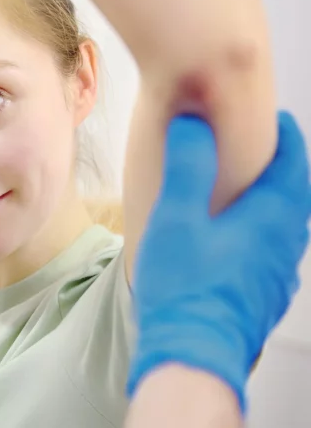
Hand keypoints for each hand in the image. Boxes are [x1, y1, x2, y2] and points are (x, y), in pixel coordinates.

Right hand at [127, 112, 310, 412]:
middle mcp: (285, 247)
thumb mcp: (177, 215)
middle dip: (280, 172)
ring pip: (284, 231)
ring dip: (270, 207)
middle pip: (295, 199)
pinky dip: (259, 238)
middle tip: (256, 154)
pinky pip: (270, 257)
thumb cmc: (185, 284)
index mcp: (272, 219)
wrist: (193, 354)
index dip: (288, 138)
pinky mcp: (263, 301)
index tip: (275, 118)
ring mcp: (277, 278)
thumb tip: (194, 121)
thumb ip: (188, 165)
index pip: (295, 166)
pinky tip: (230, 246)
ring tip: (241, 197)